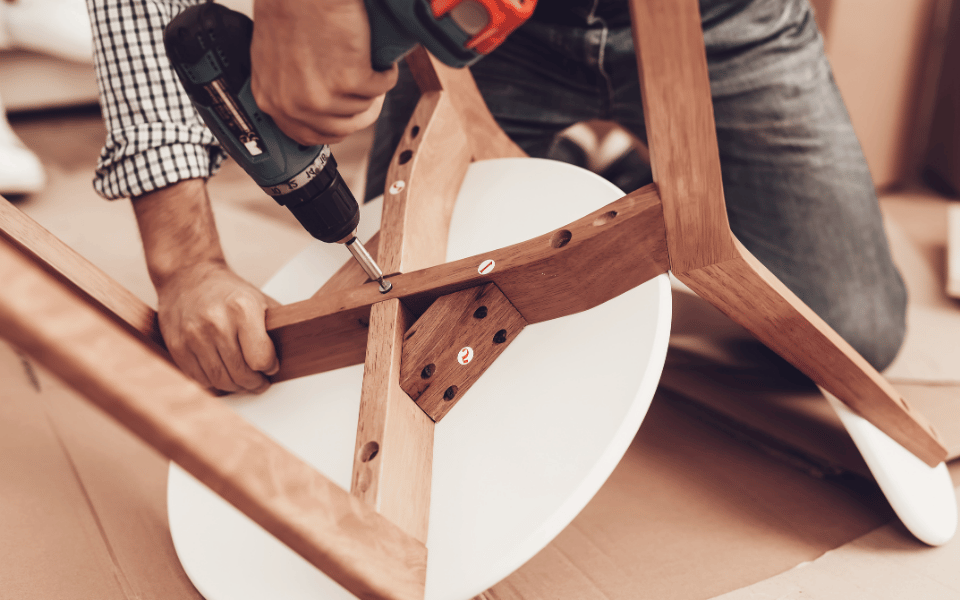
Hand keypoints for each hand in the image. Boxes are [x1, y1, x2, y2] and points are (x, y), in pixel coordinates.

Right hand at [156, 261, 279, 393]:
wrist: (187, 276)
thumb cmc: (226, 291)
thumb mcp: (259, 300)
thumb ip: (273, 328)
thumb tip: (290, 355)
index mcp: (242, 309)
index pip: (261, 359)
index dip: (269, 368)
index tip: (270, 367)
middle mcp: (216, 322)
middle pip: (240, 374)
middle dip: (254, 383)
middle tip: (259, 383)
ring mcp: (193, 335)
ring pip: (220, 380)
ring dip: (235, 387)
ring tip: (242, 381)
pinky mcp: (177, 346)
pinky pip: (199, 379)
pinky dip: (213, 382)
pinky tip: (221, 374)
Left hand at [250, 0, 397, 144]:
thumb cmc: (288, 6)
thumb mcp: (274, 56)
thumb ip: (287, 86)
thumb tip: (312, 104)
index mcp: (271, 100)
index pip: (307, 135)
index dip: (332, 128)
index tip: (346, 119)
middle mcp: (294, 104)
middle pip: (341, 127)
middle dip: (360, 111)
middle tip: (368, 93)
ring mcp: (322, 96)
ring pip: (363, 108)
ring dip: (372, 89)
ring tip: (372, 68)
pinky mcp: (350, 80)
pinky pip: (380, 87)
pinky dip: (386, 74)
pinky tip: (382, 62)